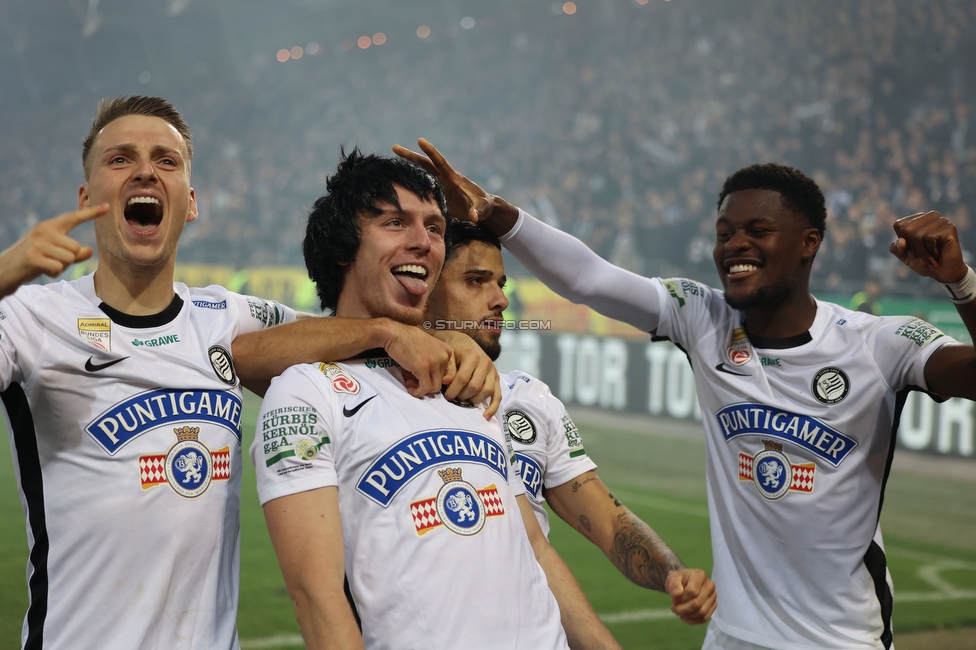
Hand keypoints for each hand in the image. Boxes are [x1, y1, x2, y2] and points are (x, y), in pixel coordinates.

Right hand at [0, 205, 106, 298]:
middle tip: (50, 260)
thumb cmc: (33, 261)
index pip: (73, 218)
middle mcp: (43, 231)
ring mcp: (37, 243)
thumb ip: (74, 253)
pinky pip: (58, 268)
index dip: (91, 213)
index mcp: (49, 226)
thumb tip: (90, 250)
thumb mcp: (54, 254)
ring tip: (45, 264)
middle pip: (76, 247)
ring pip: (69, 258)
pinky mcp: (32, 257)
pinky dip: (53, 273)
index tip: (108, 207)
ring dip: (60, 267)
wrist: (4, 270)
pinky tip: (40, 270)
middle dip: (68, 259)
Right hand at [383, 322, 454, 396]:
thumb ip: (434, 361)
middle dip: (426, 384)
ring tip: (410, 384)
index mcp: (447, 351)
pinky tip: (410, 389)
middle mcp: (444, 356)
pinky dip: (418, 392)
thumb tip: (433, 382)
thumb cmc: (407, 340)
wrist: (394, 333)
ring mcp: (434, 362)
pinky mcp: (423, 368)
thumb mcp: (428, 348)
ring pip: (434, 387)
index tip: (423, 378)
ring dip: (422, 389)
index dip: (434, 379)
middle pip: (440, 381)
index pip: (447, 374)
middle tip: (412, 381)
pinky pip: (425, 388)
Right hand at [393, 139, 512, 227]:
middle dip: (410, 156)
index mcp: (454, 178)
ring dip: (408, 168)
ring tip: (391, 162)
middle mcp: (445, 178)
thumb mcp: (482, 208)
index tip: (420, 140)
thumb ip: (478, 211)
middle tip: (394, 148)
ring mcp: (440, 185)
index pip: (440, 162)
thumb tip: (474, 217)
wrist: (483, 209)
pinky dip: (412, 183)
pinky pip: (423, 187)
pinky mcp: (438, 194)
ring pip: (421, 174)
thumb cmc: (485, 206)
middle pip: (424, 164)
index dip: (431, 151)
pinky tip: (399, 181)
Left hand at [431, 330, 501, 418]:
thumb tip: (446, 381)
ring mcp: (493, 372)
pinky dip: (493, 407)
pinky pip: (497, 395)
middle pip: (475, 387)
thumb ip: (448, 369)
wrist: (464, 343)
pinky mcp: (496, 379)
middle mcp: (486, 363)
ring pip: (486, 392)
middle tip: (454, 398)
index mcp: (473, 356)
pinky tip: (486, 416)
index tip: (446, 395)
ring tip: (463, 400)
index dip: (453, 389)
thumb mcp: (449, 356)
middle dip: (462, 396)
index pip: (463, 378)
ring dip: (474, 400)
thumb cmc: (455, 351)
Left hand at [665, 568, 716, 624]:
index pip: (692, 591)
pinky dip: (693, 621)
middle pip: (698, 603)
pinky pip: (704, 618)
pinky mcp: (712, 606)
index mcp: (700, 575)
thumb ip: (673, 584)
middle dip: (683, 609)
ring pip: (702, 612)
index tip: (673, 599)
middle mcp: (710, 585)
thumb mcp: (672, 579)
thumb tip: (677, 594)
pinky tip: (685, 617)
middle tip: (674, 609)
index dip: (681, 598)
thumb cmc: (678, 580)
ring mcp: (713, 596)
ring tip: (679, 613)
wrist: (683, 583)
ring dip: (688, 616)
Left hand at [890, 211, 967, 282]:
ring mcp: (941, 220)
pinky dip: (930, 251)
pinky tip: (937, 254)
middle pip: (906, 229)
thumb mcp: (904, 256)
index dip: (902, 242)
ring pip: (917, 235)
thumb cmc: (924, 262)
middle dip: (912, 248)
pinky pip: (929, 238)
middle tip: (921, 256)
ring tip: (930, 257)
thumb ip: (896, 248)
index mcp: (918, 219)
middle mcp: (930, 216)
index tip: (912, 251)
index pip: (898, 225)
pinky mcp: (949, 227)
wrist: (943, 273)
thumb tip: (901, 241)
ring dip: (921, 252)